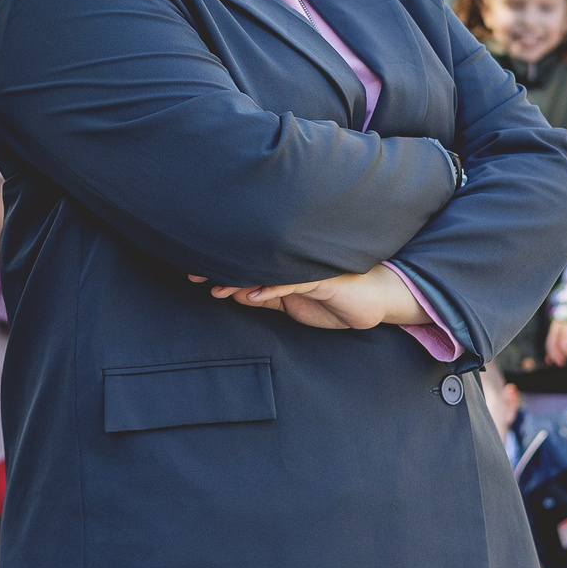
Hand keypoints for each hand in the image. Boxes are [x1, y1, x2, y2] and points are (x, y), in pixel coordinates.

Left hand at [193, 264, 431, 331]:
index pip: (247, 268)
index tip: (194, 274)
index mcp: (283, 269)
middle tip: (192, 274)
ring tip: (217, 287)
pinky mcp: (322, 278)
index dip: (222, 270)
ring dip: (241, 279)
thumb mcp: (292, 304)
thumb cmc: (334, 300)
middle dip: (222, 269)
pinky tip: (254, 294)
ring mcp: (306, 268)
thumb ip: (266, 297)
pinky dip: (273, 288)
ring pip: (268, 271)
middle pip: (251, 264)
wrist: (374, 301)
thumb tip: (235, 292)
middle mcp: (292, 264)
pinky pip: (294, 282)